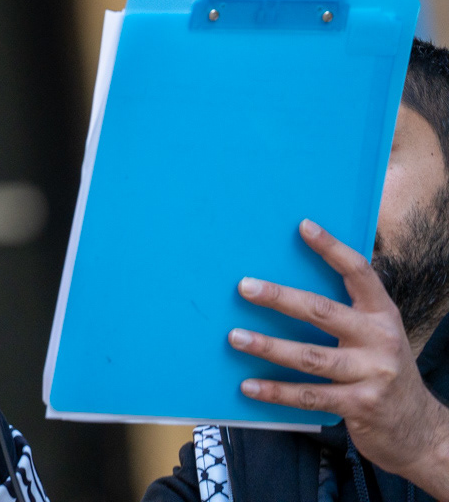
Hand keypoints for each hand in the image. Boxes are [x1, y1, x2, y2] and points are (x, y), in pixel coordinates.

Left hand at [230, 219, 448, 493]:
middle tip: (245, 287)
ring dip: (268, 347)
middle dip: (280, 298)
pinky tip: (248, 386)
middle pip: (323, 312)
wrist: (419, 429)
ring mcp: (371, 374)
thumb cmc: (382, 372)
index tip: (303, 226)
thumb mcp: (376, 337)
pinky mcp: (360, 406)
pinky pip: (310, 396)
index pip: (359, 273)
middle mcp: (380, 340)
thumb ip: (347, 315)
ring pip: (310, 357)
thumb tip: (290, 290)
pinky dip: (276, 391)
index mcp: (382, 315)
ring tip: (235, 337)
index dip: (332, 248)